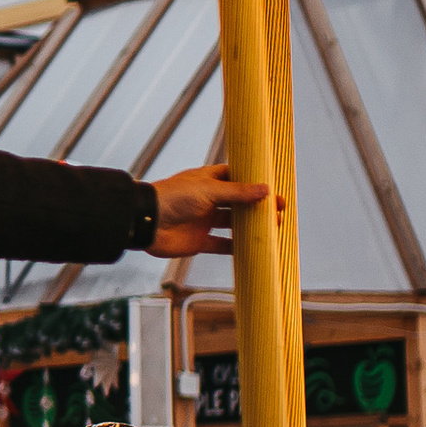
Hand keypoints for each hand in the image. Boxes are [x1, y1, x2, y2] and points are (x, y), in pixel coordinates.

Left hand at [151, 164, 265, 257]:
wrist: (146, 222)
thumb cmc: (171, 198)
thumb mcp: (208, 190)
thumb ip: (237, 192)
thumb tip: (265, 189)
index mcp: (207, 181)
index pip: (235, 177)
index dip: (253, 182)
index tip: (273, 188)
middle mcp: (207, 200)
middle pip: (238, 202)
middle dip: (257, 206)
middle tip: (279, 211)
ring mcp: (203, 220)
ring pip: (232, 224)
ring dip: (251, 227)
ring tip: (272, 229)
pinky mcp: (199, 240)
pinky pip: (221, 245)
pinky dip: (236, 248)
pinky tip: (253, 249)